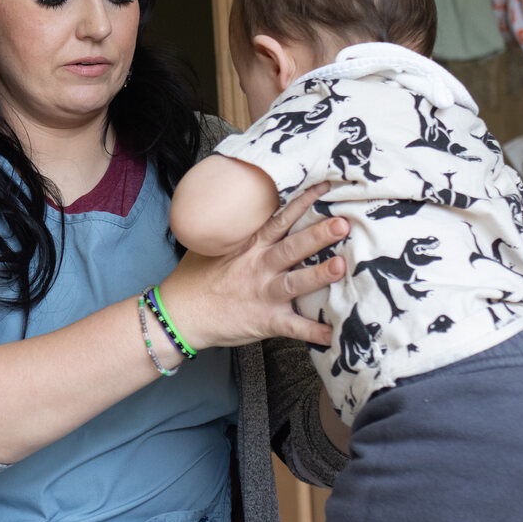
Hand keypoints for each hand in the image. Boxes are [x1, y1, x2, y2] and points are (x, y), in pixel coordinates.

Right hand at [156, 183, 345, 350]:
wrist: (179, 315)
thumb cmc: (194, 280)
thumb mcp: (209, 246)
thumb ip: (234, 230)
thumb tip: (243, 208)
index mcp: (249, 247)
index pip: (280, 220)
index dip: (304, 203)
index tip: (326, 188)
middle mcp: (259, 268)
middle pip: (292, 247)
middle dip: (318, 235)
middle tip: (342, 223)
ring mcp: (263, 295)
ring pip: (295, 283)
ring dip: (318, 275)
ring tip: (340, 266)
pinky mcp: (265, 321)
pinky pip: (293, 327)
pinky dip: (313, 332)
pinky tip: (334, 333)